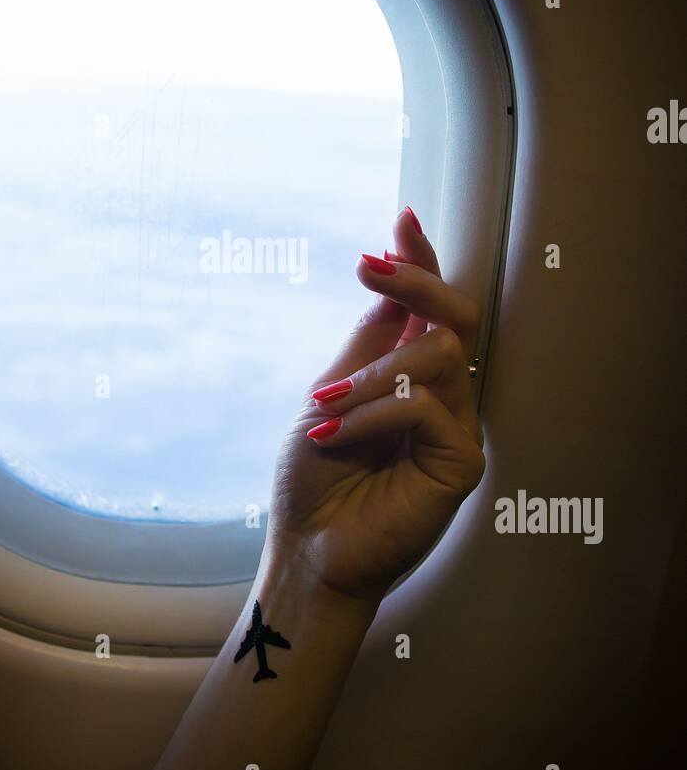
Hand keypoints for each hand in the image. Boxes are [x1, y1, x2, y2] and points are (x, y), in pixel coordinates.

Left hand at [264, 208, 484, 608]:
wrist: (308, 551)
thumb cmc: (313, 480)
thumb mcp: (330, 395)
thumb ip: (368, 344)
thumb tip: (391, 282)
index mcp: (409, 377)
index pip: (430, 309)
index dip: (422, 262)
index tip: (402, 219)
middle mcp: (441, 397)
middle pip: (457, 316)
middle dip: (416, 281)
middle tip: (369, 265)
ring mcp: (456, 428)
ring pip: (436, 357)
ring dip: (370, 374)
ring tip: (324, 406)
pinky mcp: (462, 462)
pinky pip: (425, 407)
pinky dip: (372, 414)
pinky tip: (334, 437)